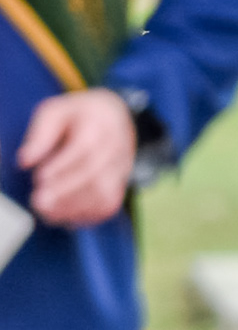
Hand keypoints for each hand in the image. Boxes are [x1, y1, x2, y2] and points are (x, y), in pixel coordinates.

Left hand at [16, 89, 136, 229]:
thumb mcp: (55, 111)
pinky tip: (67, 217)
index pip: (86, 149)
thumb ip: (40, 134)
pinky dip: (89, 215)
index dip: (63, 167)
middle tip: (39, 202)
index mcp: (99, 124)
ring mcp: (121, 167)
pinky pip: (110, 204)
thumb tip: (25, 160)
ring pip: (105, 193)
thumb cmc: (79, 114)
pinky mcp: (121, 182)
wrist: (115, 115)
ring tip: (49, 213)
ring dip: (75, 207)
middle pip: (96, 174)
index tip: (40, 178)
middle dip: (65, 192)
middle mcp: (116, 147)